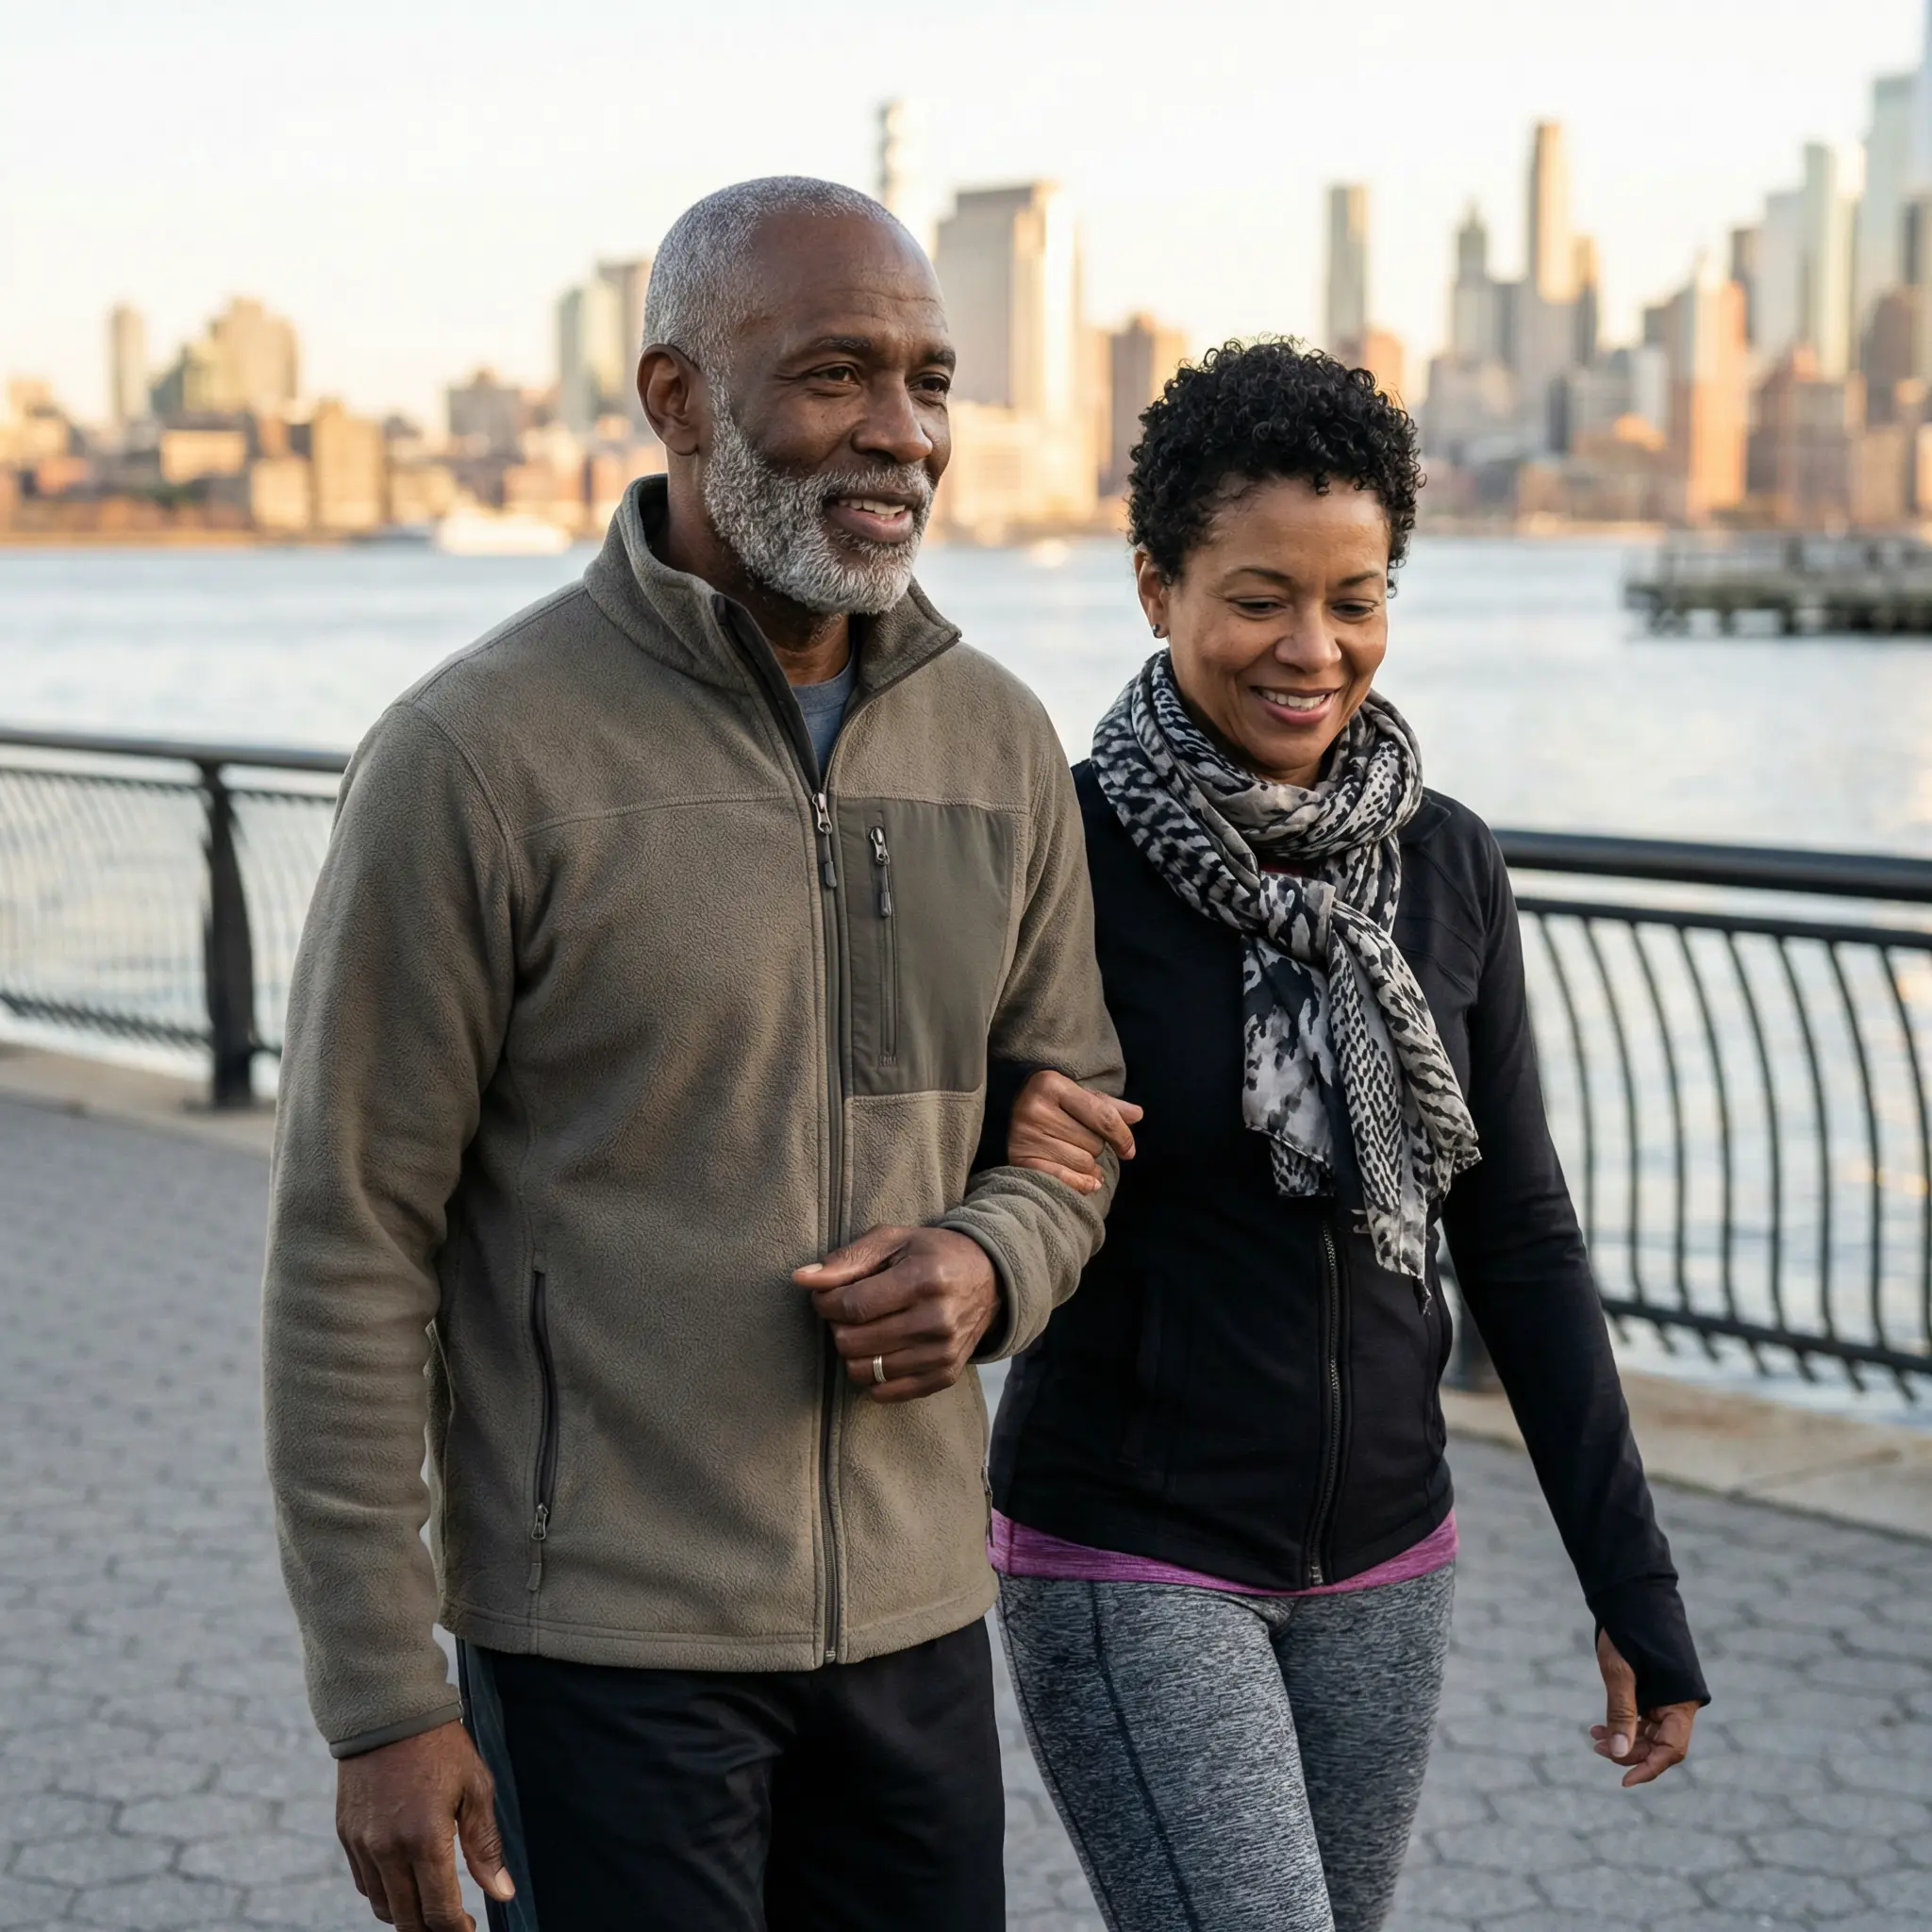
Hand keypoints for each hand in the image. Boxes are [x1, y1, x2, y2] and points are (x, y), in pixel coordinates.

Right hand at [336, 1720, 513, 1928]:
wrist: (390, 1711)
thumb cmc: (442, 1747)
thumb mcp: (475, 1788)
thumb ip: (485, 1846)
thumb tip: (502, 1893)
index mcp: (425, 1840)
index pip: (439, 1911)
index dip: (455, 1929)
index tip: (468, 1928)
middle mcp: (388, 1850)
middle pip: (407, 1919)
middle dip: (431, 1929)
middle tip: (451, 1923)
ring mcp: (362, 1845)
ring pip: (382, 1906)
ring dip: (405, 1914)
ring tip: (429, 1905)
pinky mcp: (345, 1835)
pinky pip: (363, 1882)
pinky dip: (383, 1892)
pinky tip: (403, 1881)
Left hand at [797, 1226, 998, 1401]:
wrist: (990, 1279)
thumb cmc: (932, 1254)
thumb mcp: (893, 1240)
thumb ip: (846, 1259)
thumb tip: (801, 1279)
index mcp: (923, 1280)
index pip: (851, 1306)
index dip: (825, 1302)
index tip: (826, 1295)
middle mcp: (937, 1321)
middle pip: (853, 1342)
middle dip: (838, 1326)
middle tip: (849, 1311)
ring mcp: (943, 1353)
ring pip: (863, 1371)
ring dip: (854, 1351)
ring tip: (866, 1329)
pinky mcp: (945, 1375)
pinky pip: (885, 1392)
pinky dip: (873, 1374)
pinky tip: (882, 1349)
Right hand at [1008, 1069, 1142, 1194]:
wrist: (1011, 1111)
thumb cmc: (1054, 1105)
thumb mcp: (1080, 1097)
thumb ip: (1109, 1107)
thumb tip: (1138, 1115)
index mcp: (1052, 1084)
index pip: (1103, 1117)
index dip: (1123, 1136)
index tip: (1129, 1151)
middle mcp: (1035, 1108)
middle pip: (1094, 1143)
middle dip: (1096, 1147)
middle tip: (1082, 1142)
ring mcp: (1025, 1135)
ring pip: (1083, 1163)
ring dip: (1088, 1166)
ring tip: (1076, 1156)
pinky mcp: (1019, 1160)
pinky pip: (1063, 1179)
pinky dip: (1080, 1183)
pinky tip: (1088, 1183)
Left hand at [1591, 1630, 1697, 1786]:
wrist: (1631, 1595)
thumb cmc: (1627, 1632)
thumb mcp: (1620, 1674)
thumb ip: (1621, 1714)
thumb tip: (1618, 1754)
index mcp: (1681, 1702)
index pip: (1671, 1750)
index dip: (1649, 1768)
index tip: (1623, 1781)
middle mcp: (1679, 1703)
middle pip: (1660, 1745)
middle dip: (1630, 1752)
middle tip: (1596, 1748)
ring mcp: (1667, 1696)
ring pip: (1650, 1733)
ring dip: (1625, 1739)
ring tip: (1593, 1737)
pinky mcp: (1654, 1689)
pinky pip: (1643, 1717)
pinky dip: (1624, 1724)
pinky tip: (1601, 1726)